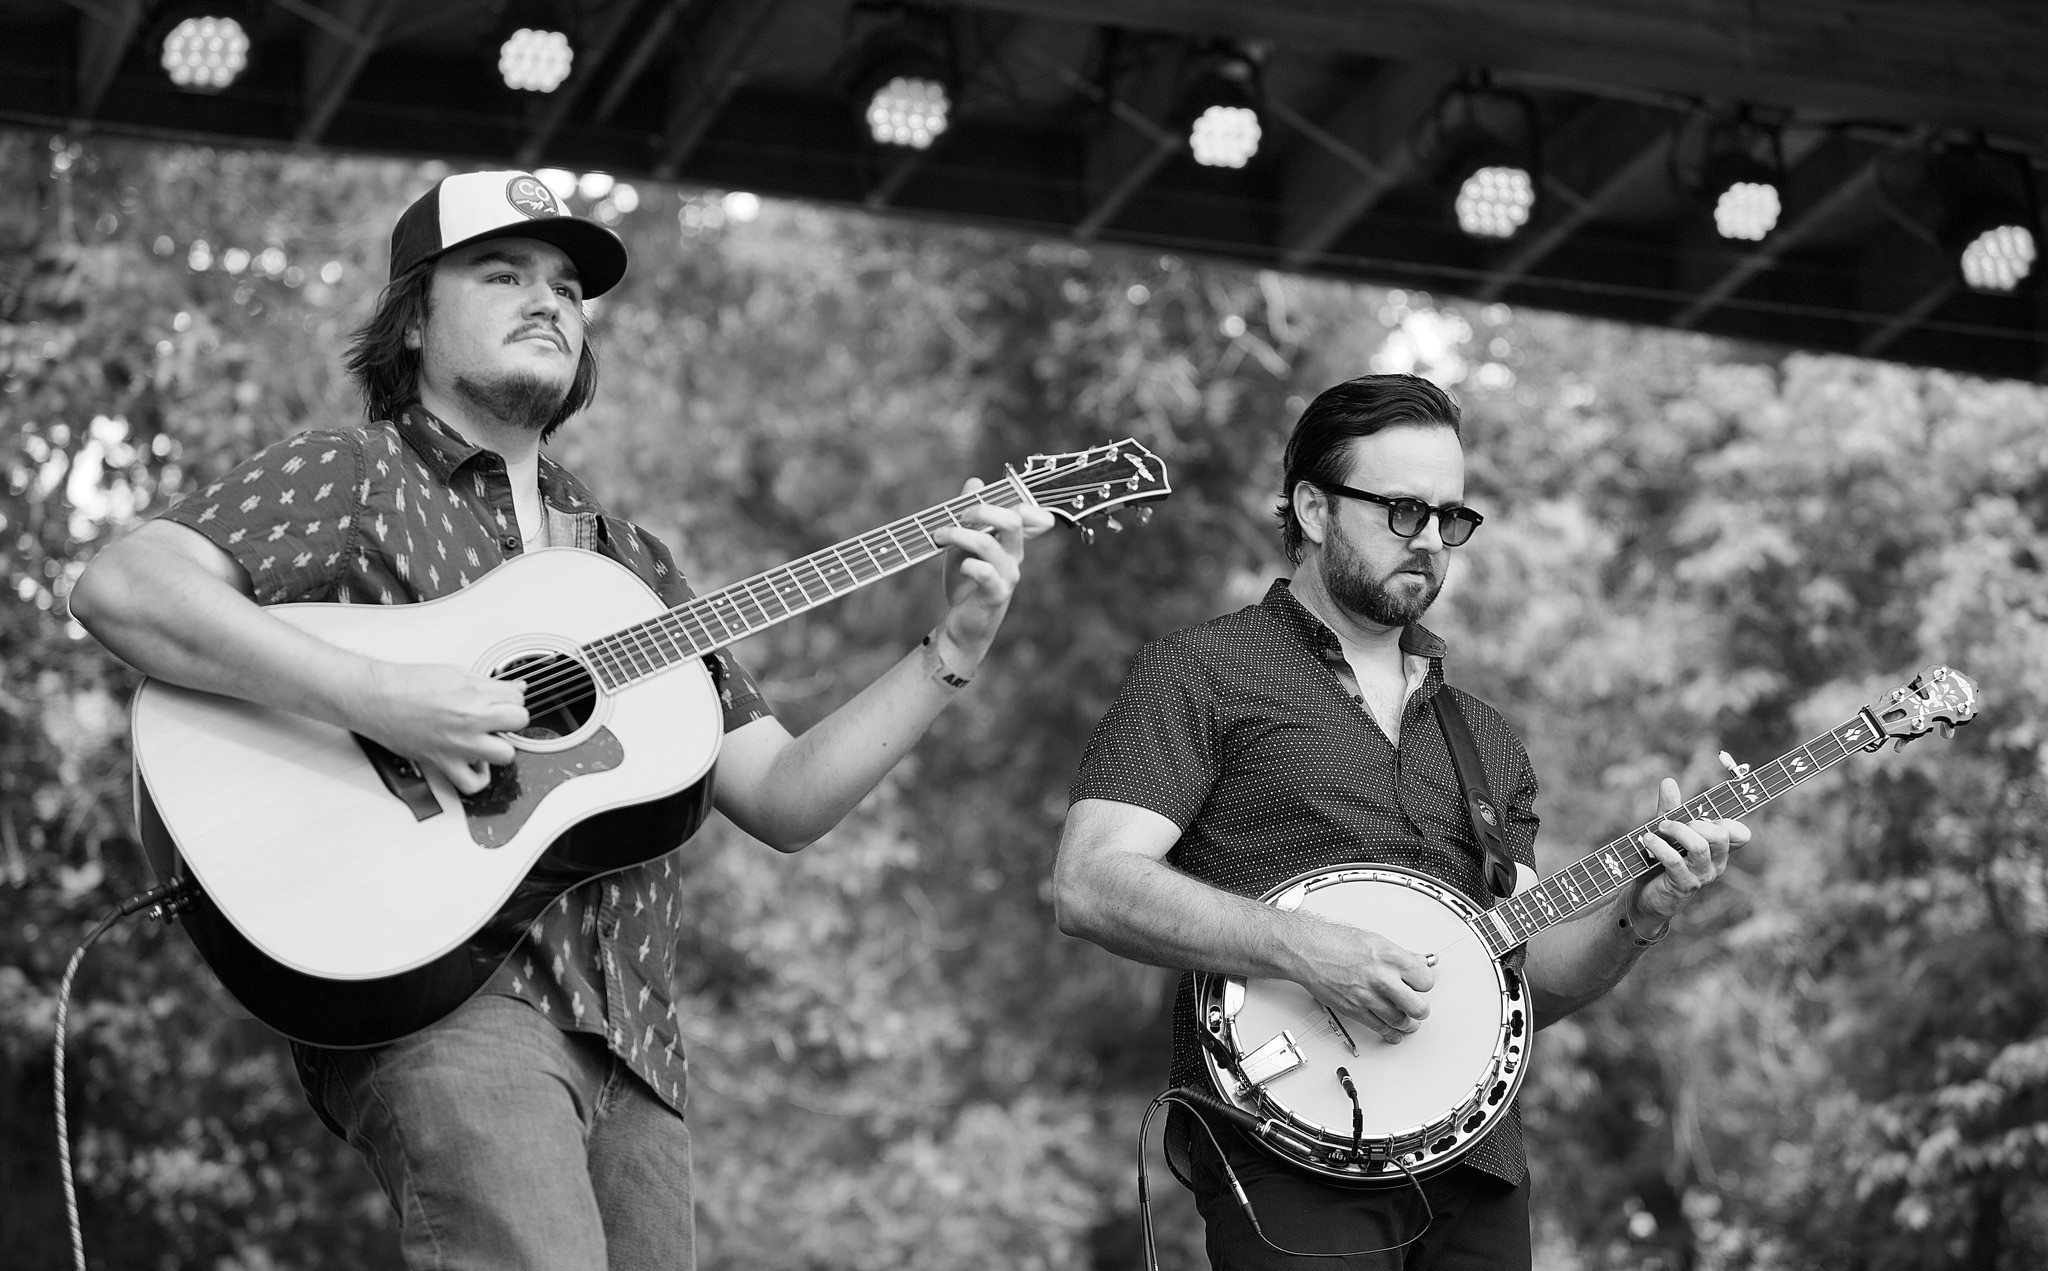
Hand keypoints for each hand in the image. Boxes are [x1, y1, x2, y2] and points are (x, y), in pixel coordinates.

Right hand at [345, 660, 529, 794]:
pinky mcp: (443, 762)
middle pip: (519, 721)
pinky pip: (472, 783)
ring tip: (488, 739)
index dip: (511, 698)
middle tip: (498, 718)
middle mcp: (470, 719)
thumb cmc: (407, 684)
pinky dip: (478, 777)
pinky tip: (476, 763)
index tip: (502, 700)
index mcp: (474, 693)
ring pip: (506, 754)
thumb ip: (488, 683)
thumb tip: (514, 687)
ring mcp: (459, 744)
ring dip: (500, 747)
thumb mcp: (455, 673)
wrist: (376, 698)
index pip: (517, 697)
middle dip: (511, 718)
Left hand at [930, 477, 1055, 670]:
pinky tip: (959, 567)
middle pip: (1014, 520)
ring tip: (939, 536)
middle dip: (983, 509)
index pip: (1036, 517)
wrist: (961, 624)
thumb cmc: (965, 581)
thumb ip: (969, 513)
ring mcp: (1007, 576)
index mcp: (1011, 541)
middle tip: (960, 513)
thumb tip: (975, 481)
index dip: (1024, 502)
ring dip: (959, 534)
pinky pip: (985, 573)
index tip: (992, 498)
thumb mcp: (963, 543)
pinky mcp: (996, 595)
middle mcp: (1014, 556)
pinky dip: (968, 565)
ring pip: (990, 543)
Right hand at [1290, 917, 1434, 1045]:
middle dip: (1421, 1009)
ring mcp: (1368, 996)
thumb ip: (1402, 955)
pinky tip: (1394, 1032)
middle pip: (1419, 1007)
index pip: (1426, 981)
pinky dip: (1390, 1033)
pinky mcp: (1354, 1010)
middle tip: (1419, 1007)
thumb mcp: (1376, 941)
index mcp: (1391, 957)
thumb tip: (1422, 962)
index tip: (1420, 985)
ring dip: (1408, 1023)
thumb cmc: (1336, 942)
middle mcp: (1382, 978)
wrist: (1308, 950)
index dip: (1423, 984)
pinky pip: (1380, 1028)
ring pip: (1401, 1021)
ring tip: (1409, 1021)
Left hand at [1631, 777, 1749, 925]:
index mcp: (1718, 849)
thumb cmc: (1659, 863)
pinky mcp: (1683, 886)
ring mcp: (1702, 876)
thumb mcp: (1666, 833)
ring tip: (1658, 828)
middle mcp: (1715, 864)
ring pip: (1700, 847)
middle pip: (1721, 836)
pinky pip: (1676, 861)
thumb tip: (1669, 781)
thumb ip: (1670, 809)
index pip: (1740, 834)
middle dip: (1695, 822)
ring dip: (1677, 831)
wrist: (1643, 897)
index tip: (1702, 814)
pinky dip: (1659, 847)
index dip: (1729, 821)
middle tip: (1669, 823)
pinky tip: (1647, 840)